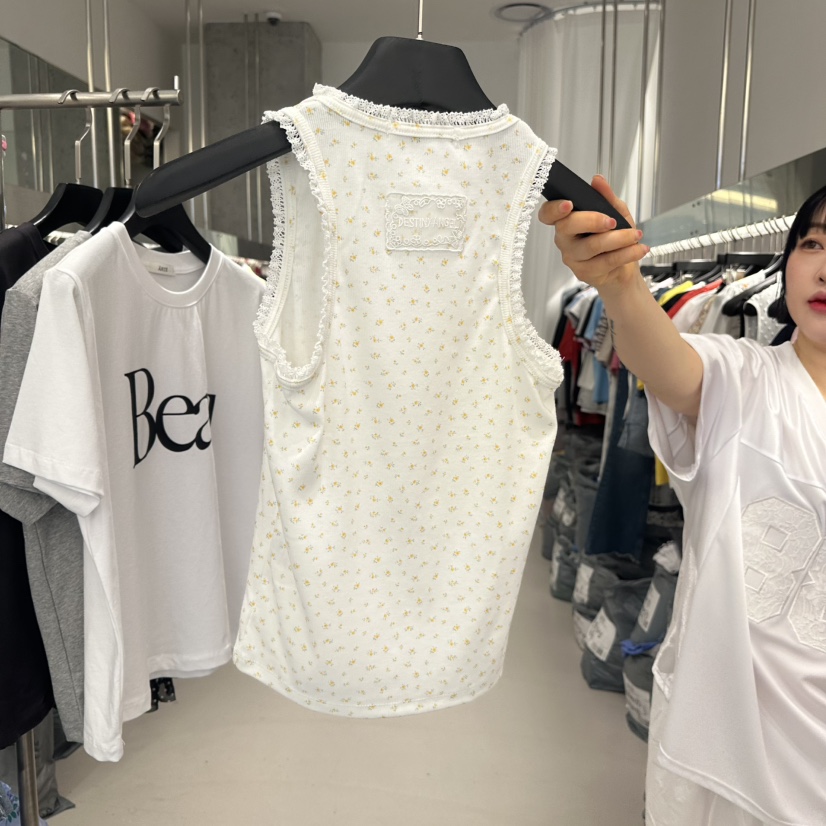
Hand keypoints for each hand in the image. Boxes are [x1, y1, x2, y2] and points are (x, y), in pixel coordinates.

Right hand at [538, 175, 648, 290]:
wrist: (623, 269)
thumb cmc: (615, 237)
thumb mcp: (616, 212)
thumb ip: (606, 196)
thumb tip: (597, 180)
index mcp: (566, 220)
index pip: (547, 214)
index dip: (554, 208)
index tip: (569, 204)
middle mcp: (564, 239)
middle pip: (567, 226)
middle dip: (593, 220)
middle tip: (613, 220)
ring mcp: (572, 257)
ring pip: (591, 245)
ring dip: (619, 238)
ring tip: (635, 235)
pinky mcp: (583, 273)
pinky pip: (605, 261)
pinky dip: (627, 253)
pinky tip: (639, 248)